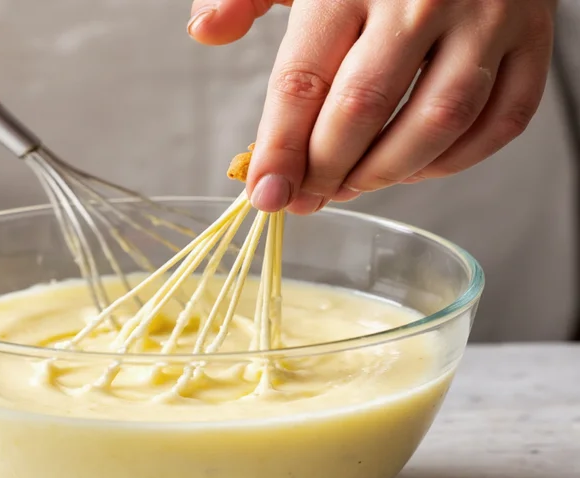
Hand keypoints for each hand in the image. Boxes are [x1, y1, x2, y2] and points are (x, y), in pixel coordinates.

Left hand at [189, 0, 555, 213]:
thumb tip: (206, 32)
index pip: (302, 82)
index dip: (279, 150)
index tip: (265, 194)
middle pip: (363, 110)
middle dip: (325, 170)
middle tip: (305, 197)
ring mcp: (489, 17)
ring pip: (438, 122)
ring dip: (387, 173)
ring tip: (352, 185)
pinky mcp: (533, 38)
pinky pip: (502, 120)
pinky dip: (456, 161)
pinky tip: (415, 168)